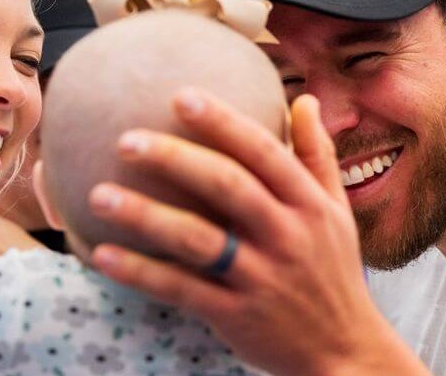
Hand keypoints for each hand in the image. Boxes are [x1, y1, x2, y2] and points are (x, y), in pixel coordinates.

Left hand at [86, 90, 428, 375]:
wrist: (346, 352)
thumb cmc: (334, 273)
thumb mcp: (337, 212)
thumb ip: (317, 155)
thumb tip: (305, 99)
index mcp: (309, 205)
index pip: (264, 152)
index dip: (222, 122)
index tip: (181, 95)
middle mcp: (287, 236)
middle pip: (227, 187)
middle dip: (175, 159)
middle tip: (126, 141)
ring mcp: (261, 278)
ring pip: (198, 240)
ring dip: (145, 216)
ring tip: (99, 196)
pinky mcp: (237, 315)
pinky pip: (182, 290)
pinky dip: (141, 272)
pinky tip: (102, 255)